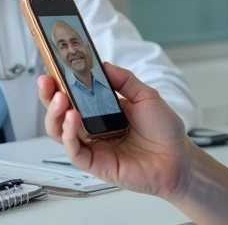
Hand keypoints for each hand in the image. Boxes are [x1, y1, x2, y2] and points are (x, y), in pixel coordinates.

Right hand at [38, 63, 195, 201]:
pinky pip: (73, 151)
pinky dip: (68, 134)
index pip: (74, 95)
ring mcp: (93, 146)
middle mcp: (93, 128)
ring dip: (56, 114)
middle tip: (47, 82)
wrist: (179, 159)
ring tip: (61, 99)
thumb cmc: (165, 131)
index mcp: (102, 110)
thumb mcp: (146, 95)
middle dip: (49, 96)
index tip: (53, 68)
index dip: (60, 83)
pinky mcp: (95, 164)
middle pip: (60, 113)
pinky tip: (73, 119)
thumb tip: (102, 65)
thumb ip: (124, 80)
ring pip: (60, 132)